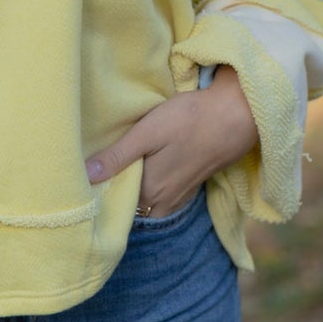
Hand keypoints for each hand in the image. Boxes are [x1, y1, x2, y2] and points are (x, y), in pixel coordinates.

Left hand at [85, 66, 258, 219]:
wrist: (237, 115)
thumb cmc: (190, 119)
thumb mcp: (148, 132)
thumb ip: (118, 156)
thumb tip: (86, 176)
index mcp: (150, 191)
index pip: (115, 201)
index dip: (101, 189)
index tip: (87, 176)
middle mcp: (165, 201)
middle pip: (132, 206)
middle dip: (117, 194)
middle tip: (100, 172)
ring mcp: (181, 195)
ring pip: (148, 203)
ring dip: (135, 192)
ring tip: (120, 171)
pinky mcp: (192, 185)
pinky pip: (164, 197)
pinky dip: (152, 189)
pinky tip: (147, 169)